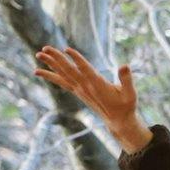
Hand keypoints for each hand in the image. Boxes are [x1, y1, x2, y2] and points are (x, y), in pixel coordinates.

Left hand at [33, 46, 150, 152]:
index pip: (85, 70)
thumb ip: (127, 79)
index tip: (67, 49)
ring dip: (50, 64)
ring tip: (38, 54)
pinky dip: (50, 76)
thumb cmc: (126, 106)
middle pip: (68, 70)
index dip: (76, 59)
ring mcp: (80, 90)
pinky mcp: (78, 92)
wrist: (117, 121)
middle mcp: (85, 87)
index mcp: (98, 85)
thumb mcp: (130, 93)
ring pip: (62, 75)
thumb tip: (125, 66)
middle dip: (56, 59)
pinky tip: (39, 71)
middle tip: (45, 48)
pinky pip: (61, 82)